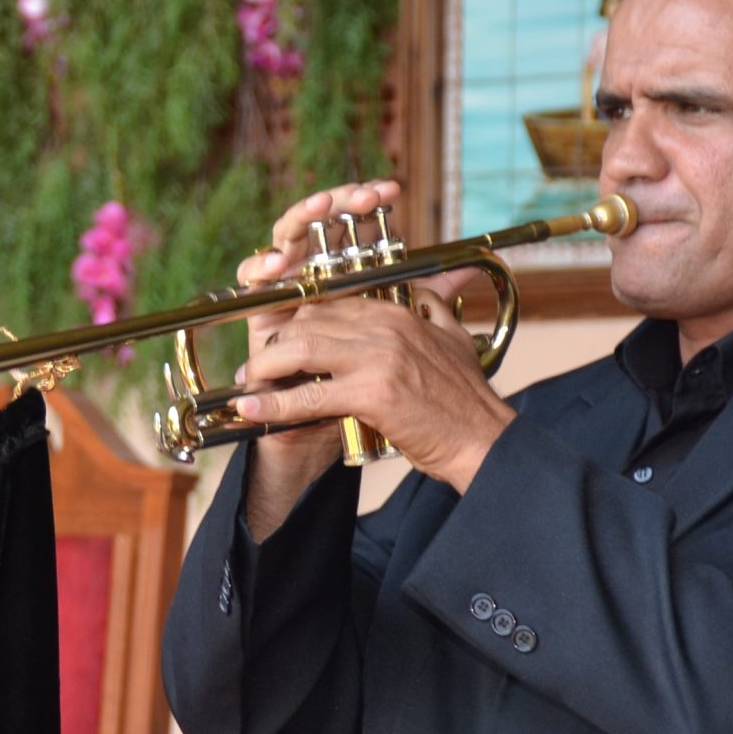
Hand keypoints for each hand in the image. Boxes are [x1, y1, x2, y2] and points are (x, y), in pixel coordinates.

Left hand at [232, 288, 511, 492]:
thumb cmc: (464, 400)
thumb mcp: (453, 339)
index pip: (331, 302)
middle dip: (276, 343)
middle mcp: (385, 327)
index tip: (281, 339)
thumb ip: (434, 309)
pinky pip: (308, 397)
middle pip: (308, 320)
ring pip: (300, 349)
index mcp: (399, 312)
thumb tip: (423, 293)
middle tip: (258, 365)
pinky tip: (249, 409)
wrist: (483, 440)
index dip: (298, 321)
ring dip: (266, 367)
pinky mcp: (371, 393)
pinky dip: (273, 404)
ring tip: (249, 384)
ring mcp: (378, 357)